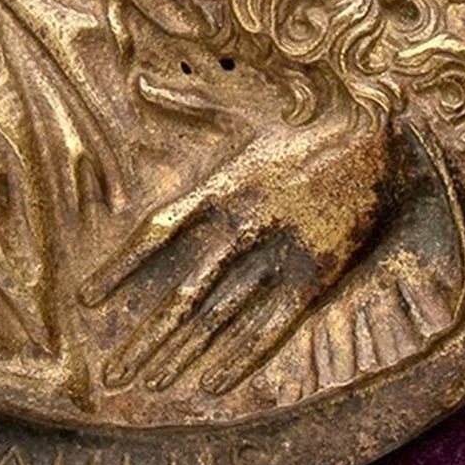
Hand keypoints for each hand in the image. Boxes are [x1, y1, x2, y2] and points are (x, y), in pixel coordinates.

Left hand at [79, 102, 389, 397]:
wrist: (376, 143)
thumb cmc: (303, 130)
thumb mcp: (245, 110)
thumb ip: (190, 99)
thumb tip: (142, 80)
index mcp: (221, 188)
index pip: (157, 234)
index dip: (121, 269)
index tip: (88, 299)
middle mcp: (243, 227)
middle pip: (183, 292)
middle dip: (146, 336)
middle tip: (112, 374)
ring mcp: (278, 255)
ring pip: (220, 316)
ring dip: (183, 354)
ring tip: (151, 384)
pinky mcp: (313, 277)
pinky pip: (270, 326)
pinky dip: (241, 356)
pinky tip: (212, 383)